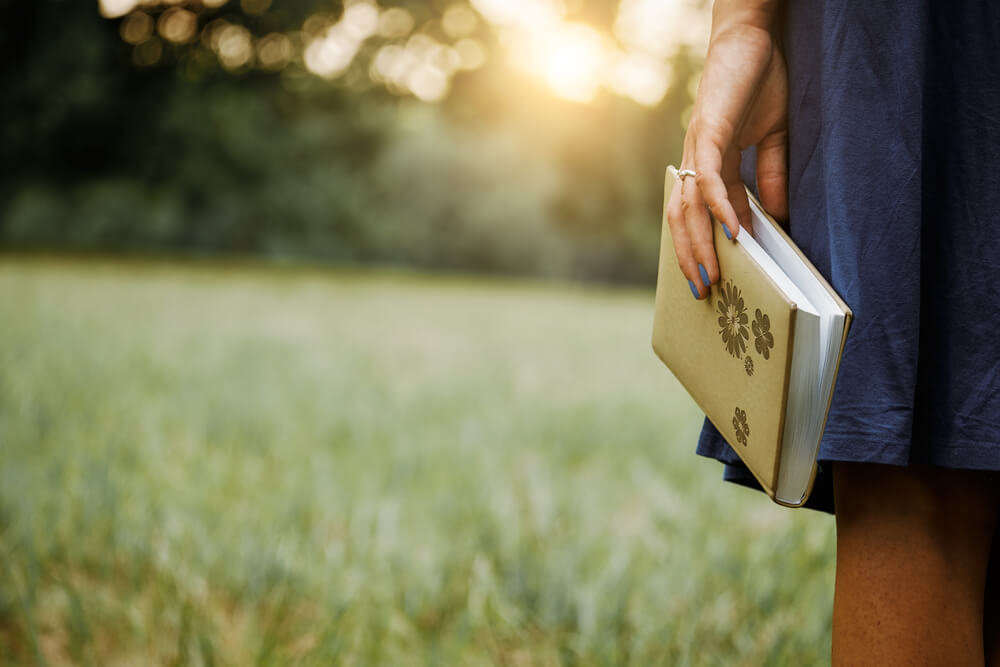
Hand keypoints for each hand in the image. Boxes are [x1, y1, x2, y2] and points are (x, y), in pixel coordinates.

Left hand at [666, 13, 788, 299]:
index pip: (702, 216)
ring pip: (690, 206)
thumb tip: (778, 218)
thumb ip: (770, 177)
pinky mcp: (710, 131)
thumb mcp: (771, 139)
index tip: (713, 280)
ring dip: (698, 244)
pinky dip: (720, 206)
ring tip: (710, 276)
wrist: (752, 38)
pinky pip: (712, 177)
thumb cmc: (759, 83)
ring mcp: (699, 147)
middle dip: (691, 258)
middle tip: (702, 293)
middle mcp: (697, 162)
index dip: (706, 248)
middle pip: (684, 220)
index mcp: (710, 166)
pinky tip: (732, 232)